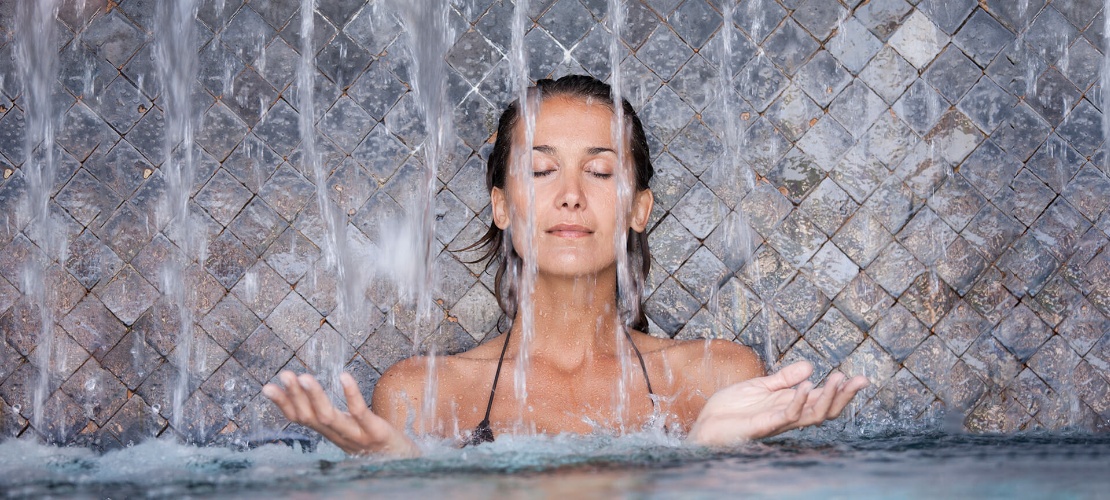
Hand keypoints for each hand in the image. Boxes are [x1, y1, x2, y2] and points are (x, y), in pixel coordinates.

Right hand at [262, 371, 418, 456]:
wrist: (401, 461)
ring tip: (303, 376)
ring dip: (314, 396)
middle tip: (284, 375)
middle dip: (294, 396)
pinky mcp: (375, 432)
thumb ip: (328, 413)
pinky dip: (350, 395)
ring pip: (328, 417)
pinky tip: (344, 376)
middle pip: (310, 417)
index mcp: (329, 432)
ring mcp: (356, 435)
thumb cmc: (372, 440)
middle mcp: (338, 436)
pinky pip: (360, 413)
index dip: (283, 405)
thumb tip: (307, 394)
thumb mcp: (345, 426)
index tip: (267, 387)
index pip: (300, 419)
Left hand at [687, 361, 868, 445]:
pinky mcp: (764, 425)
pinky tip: (806, 386)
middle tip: (860, 380)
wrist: (707, 423)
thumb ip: (784, 378)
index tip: (860, 378)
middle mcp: (788, 416)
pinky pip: (787, 415)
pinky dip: (798, 401)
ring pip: (812, 415)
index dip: (842, 390)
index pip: (822, 400)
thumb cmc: (732, 409)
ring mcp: (778, 422)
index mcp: (789, 405)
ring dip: (827, 398)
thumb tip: (810, 366)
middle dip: (844, 396)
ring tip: (838, 379)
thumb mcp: (761, 386)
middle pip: (825, 411)